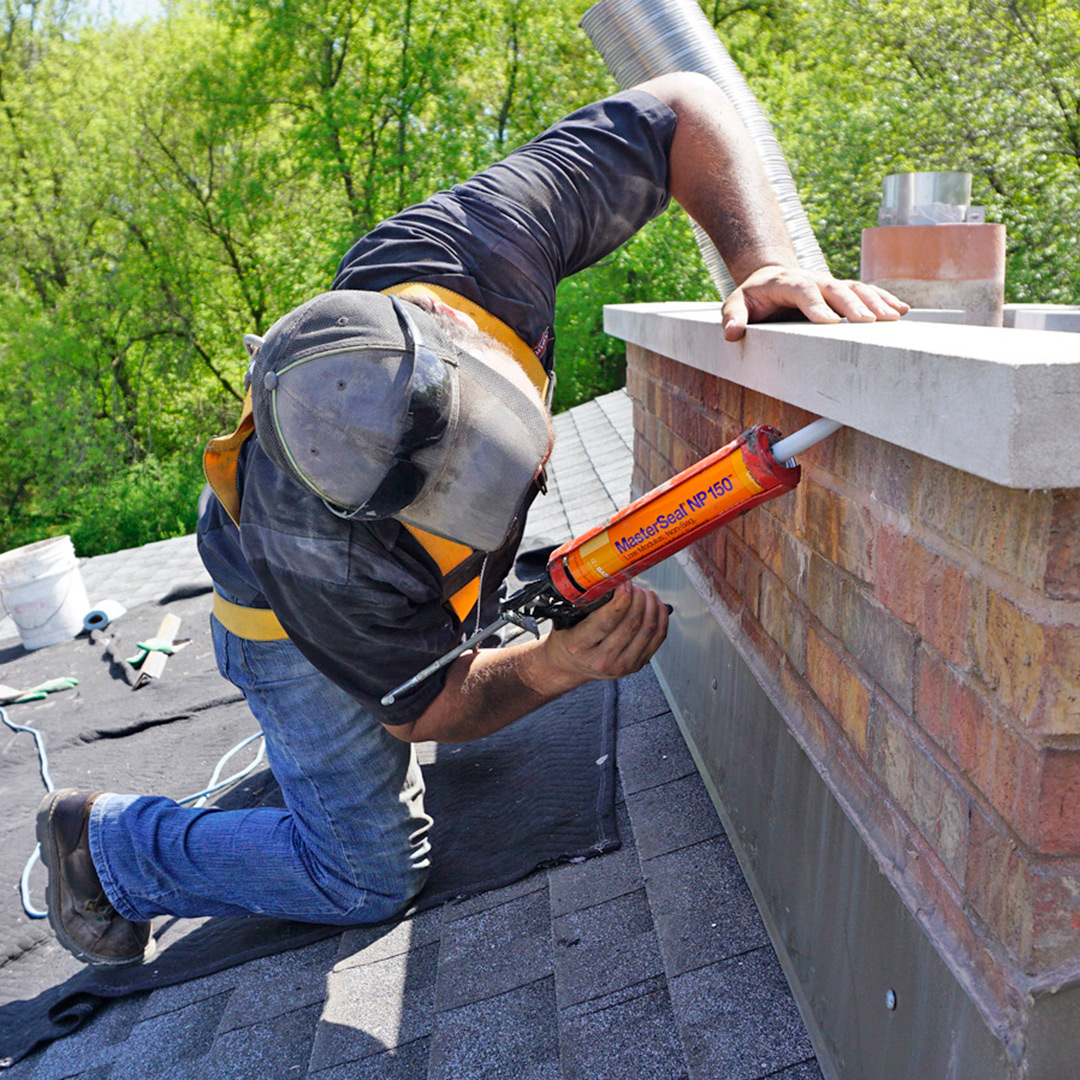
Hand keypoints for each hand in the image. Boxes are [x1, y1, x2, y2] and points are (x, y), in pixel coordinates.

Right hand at [540, 582, 668, 686]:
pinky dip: (660, 617)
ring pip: (648, 630)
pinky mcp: (637, 665)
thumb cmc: (568, 639)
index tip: (624, 583)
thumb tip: (613, 580)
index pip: (606, 621)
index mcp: (579, 646)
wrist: (570, 665)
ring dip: (650, 605)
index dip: (621, 598)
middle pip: (631, 624)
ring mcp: (622, 665)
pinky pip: (658, 638)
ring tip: (644, 593)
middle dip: (638, 598)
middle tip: (634, 586)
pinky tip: (656, 605)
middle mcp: (602, 660)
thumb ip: (586, 603)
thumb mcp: (566, 620)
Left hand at [721, 265, 909, 341]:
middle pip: (835, 288)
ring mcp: (829, 284)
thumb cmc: (752, 297)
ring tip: (892, 318)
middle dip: (852, 305)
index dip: (816, 305)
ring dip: (875, 302)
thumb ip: (732, 317)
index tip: (830, 323)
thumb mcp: (735, 304)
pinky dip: (884, 300)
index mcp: (785, 282)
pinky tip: (902, 311)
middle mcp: (812, 279)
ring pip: (855, 289)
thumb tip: (732, 334)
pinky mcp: (841, 292)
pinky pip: (865, 293)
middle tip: (867, 323)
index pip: (802, 290)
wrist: (768, 279)